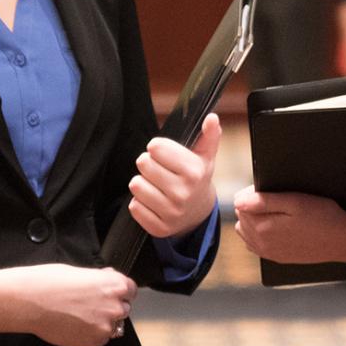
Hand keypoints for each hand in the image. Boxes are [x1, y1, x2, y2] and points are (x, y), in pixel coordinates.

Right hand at [0, 264, 136, 345]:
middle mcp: (115, 306)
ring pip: (112, 326)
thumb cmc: (50, 282)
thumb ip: (100, 279)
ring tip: (79, 315)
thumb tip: (107, 280)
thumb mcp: (81, 271)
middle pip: (123, 308)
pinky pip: (99, 339)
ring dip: (101, 322)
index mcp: (115, 284)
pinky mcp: (93, 342)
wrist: (30, 301)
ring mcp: (105, 326)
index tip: (111, 293)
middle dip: (110, 306)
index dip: (119, 291)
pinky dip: (91, 334)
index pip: (130, 290)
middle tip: (90, 305)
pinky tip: (75, 324)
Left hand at [128, 114, 220, 237]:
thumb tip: (211, 117)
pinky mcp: (159, 229)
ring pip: (136, 186)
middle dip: (147, 164)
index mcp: (194, 172)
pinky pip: (135, 207)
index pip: (156, 148)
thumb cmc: (196, 177)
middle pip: (143, 164)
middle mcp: (183, 193)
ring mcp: (171, 213)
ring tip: (155, 184)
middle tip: (157, 168)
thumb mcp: (205, 156)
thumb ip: (209, 135)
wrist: (199, 213)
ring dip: (142, 183)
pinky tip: (153, 201)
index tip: (162, 152)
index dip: (156, 147)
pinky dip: (140, 202)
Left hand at [233, 185, 345, 263]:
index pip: (240, 205)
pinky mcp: (277, 258)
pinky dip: (260, 234)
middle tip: (277, 199)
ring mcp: (269, 253)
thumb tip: (237, 201)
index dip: (252, 193)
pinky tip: (276, 227)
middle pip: (242, 218)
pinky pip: (256, 245)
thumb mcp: (294, 201)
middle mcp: (262, 244)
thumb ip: (263, 201)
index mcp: (262, 228)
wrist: (343, 240)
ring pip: (246, 232)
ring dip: (254, 220)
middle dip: (252, 206)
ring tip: (276, 212)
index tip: (270, 189)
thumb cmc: (322, 217)